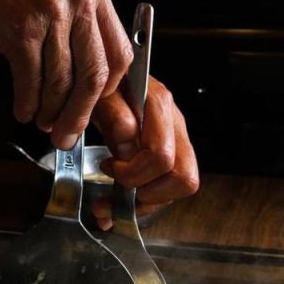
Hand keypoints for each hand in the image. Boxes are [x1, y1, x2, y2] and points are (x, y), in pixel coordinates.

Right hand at [0, 0, 132, 148]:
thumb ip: (76, 22)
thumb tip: (86, 77)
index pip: (119, 53)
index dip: (108, 90)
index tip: (94, 107)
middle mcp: (77, 0)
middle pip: (94, 74)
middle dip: (80, 113)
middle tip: (67, 133)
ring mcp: (49, 13)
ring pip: (61, 82)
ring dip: (50, 111)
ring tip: (41, 122)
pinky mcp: (20, 28)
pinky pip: (30, 79)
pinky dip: (27, 102)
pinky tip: (22, 109)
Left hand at [89, 76, 198, 224]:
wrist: (109, 77)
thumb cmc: (104, 84)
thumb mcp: (99, 93)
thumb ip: (113, 115)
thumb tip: (127, 148)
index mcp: (159, 104)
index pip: (160, 155)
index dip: (133, 172)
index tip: (108, 166)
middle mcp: (175, 122)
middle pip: (183, 176)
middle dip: (147, 192)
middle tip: (119, 188)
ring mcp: (177, 138)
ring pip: (182, 185)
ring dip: (147, 203)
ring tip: (116, 205)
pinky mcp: (172, 151)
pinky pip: (171, 185)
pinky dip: (146, 202)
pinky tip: (120, 205)